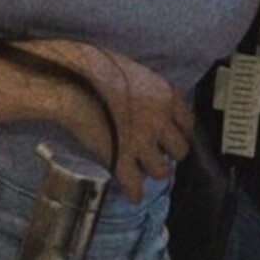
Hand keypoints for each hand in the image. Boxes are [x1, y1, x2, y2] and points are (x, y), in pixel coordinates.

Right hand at [38, 40, 193, 202]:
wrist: (72, 80)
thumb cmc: (94, 67)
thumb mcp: (131, 70)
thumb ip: (145, 91)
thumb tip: (142, 100)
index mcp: (164, 96)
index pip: (188, 122)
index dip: (178, 130)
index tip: (171, 133)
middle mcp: (159, 121)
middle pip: (180, 150)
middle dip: (168, 152)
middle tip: (155, 151)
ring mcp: (141, 143)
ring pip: (161, 171)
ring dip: (151, 171)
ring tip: (141, 168)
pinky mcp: (121, 161)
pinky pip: (135, 187)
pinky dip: (133, 191)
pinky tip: (132, 192)